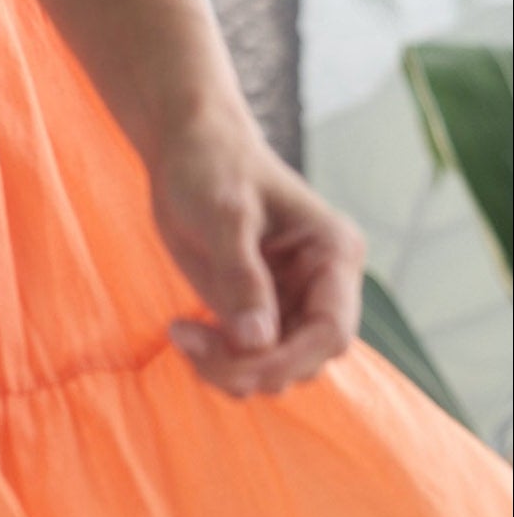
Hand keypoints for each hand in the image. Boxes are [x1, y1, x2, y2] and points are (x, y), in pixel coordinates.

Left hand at [148, 104, 366, 397]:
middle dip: (250, 366)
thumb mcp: (224, 215)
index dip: (289, 358)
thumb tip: (257, 342)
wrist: (190, 147)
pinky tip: (183, 334)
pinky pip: (250, 359)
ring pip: (277, 368)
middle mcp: (324, 284)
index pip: (332, 331)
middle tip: (188, 343)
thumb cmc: (211, 166)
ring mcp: (294, 301)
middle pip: (305, 360)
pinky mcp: (261, 311)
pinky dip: (219, 361)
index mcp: (334, 253)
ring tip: (182, 335)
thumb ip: (241, 277)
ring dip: (230, 369)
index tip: (235, 356)